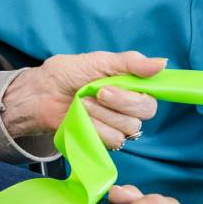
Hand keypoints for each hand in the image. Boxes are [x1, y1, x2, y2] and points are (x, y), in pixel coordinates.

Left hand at [1, 50, 164, 147]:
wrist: (40, 94)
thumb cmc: (65, 74)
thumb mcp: (96, 61)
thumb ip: (128, 63)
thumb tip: (162, 63)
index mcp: (128, 85)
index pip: (151, 94)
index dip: (138, 93)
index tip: (113, 85)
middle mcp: (127, 106)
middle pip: (144, 111)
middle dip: (118, 101)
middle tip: (96, 92)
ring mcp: (116, 125)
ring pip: (128, 127)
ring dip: (101, 114)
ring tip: (82, 103)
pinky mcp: (105, 141)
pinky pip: (113, 140)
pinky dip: (95, 128)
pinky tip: (82, 118)